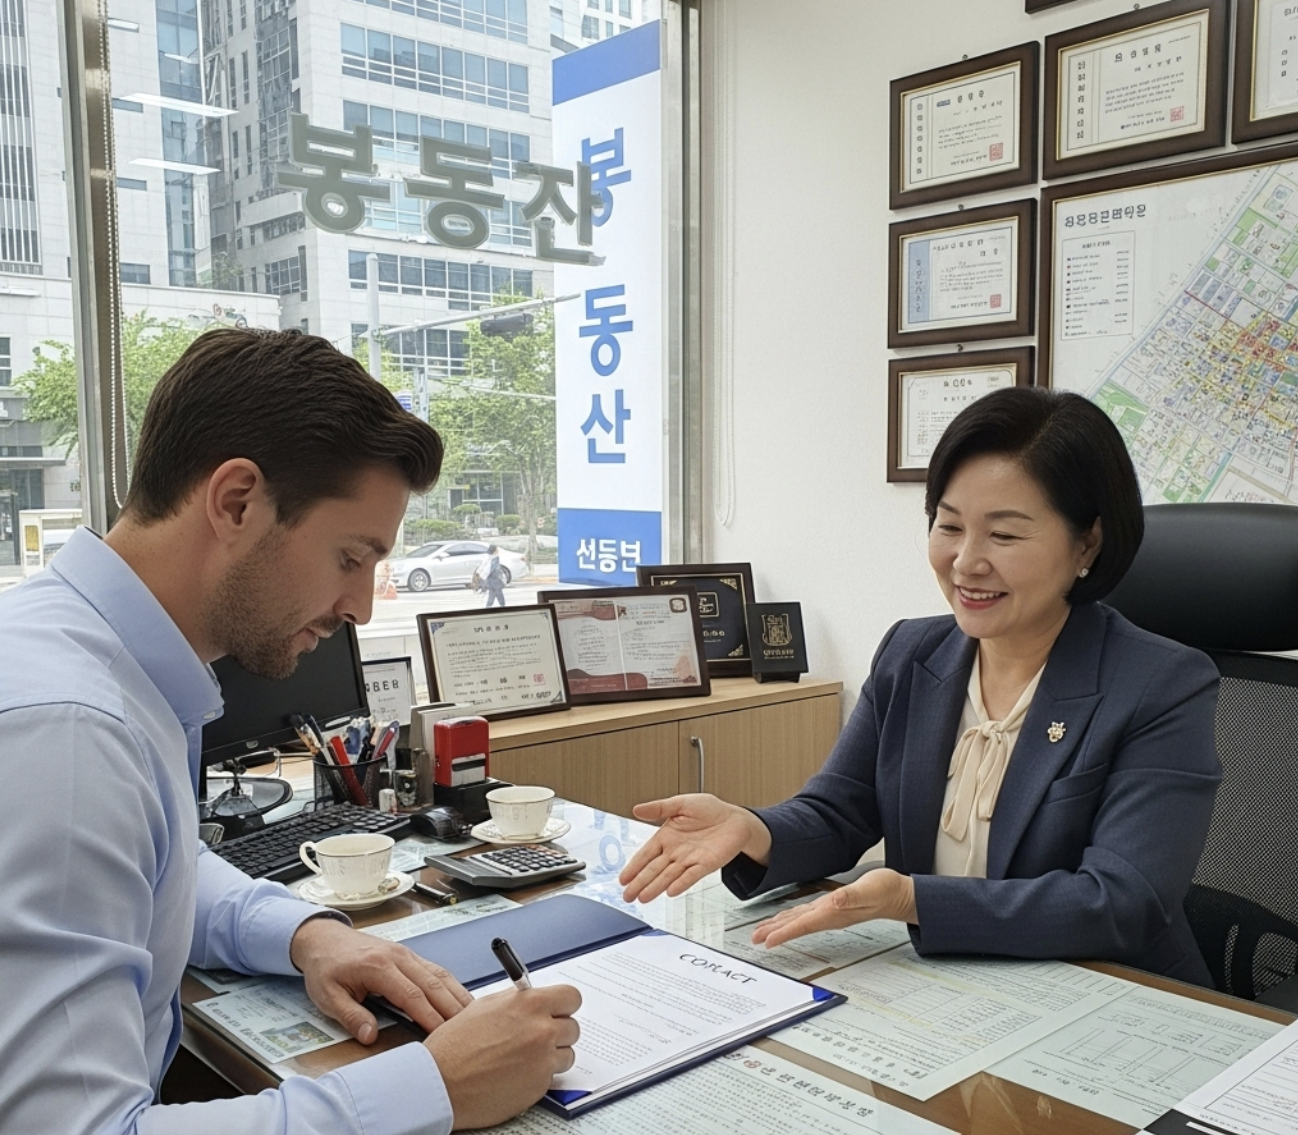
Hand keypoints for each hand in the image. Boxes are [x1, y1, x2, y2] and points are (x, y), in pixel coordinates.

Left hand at [289, 916, 471, 1042]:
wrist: (324, 939)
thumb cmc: (326, 967)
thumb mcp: (328, 996)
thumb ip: (351, 1016)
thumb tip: (370, 1036)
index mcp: (378, 966)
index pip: (411, 995)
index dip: (429, 1016)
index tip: (442, 1036)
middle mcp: (398, 956)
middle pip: (433, 983)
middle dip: (452, 1006)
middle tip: (469, 1028)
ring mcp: (406, 953)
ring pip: (439, 973)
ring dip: (456, 994)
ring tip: (472, 1014)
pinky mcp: (408, 955)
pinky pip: (434, 969)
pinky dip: (450, 984)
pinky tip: (459, 997)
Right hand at [427, 985, 581, 1130]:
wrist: (441, 1083)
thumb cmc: (455, 1046)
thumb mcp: (485, 1007)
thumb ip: (516, 1001)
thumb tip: (531, 998)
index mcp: (529, 1005)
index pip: (571, 997)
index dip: (564, 1005)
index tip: (559, 1010)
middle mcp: (542, 1030)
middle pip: (572, 1027)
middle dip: (558, 1032)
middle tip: (538, 1037)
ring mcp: (543, 1061)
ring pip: (566, 1055)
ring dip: (551, 1056)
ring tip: (524, 1058)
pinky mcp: (540, 1086)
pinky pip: (552, 1077)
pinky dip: (539, 1076)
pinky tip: (517, 1073)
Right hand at [619, 794, 771, 903]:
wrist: (735, 819)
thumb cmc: (710, 810)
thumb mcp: (682, 803)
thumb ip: (660, 808)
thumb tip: (637, 809)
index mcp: (667, 836)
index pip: (645, 854)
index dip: (634, 866)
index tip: (623, 878)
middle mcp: (676, 851)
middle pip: (653, 869)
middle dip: (639, 883)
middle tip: (627, 896)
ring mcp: (689, 860)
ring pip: (668, 876)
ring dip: (655, 887)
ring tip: (643, 897)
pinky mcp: (705, 865)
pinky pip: (691, 876)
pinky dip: (681, 883)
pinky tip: (670, 891)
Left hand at [750, 869, 916, 949]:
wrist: (897, 894)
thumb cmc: (884, 890)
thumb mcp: (869, 890)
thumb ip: (852, 896)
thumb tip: (836, 900)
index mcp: (834, 913)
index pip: (803, 925)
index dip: (784, 933)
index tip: (767, 941)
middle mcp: (829, 916)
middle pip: (796, 927)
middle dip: (775, 933)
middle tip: (755, 939)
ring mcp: (829, 914)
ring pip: (799, 922)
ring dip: (780, 928)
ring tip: (763, 933)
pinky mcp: (831, 908)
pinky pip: (806, 916)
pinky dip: (792, 919)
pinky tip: (786, 919)